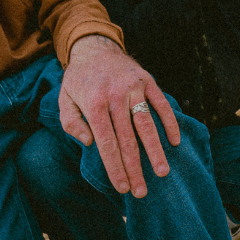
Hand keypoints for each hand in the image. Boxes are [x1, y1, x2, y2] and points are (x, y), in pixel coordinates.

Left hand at [59, 36, 179, 197]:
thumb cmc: (78, 81)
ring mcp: (133, 87)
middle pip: (127, 139)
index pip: (106, 143)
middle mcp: (115, 96)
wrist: (94, 47)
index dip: (115, 167)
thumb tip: (89, 143)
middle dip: (135, 168)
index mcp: (93, 103)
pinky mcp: (148, 80)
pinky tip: (175, 142)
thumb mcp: (64, 100)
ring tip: (162, 172)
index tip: (122, 187)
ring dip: (156, 150)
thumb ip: (71, 123)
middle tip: (141, 192)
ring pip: (147, 124)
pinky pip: (161, 104)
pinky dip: (169, 123)